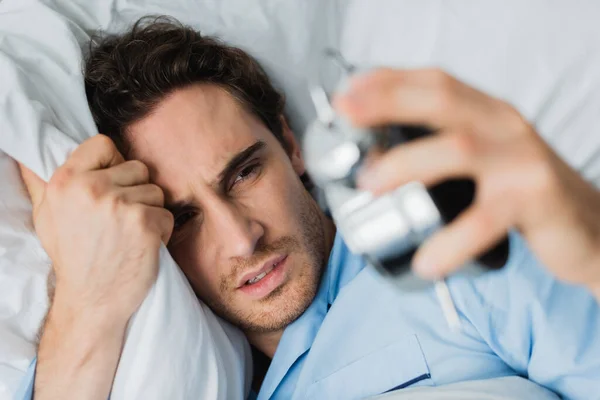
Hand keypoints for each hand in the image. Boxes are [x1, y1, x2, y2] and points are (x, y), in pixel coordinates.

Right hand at [20, 134, 172, 324]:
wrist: (92, 300)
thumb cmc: (72, 255)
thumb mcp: (46, 215)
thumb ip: (42, 181)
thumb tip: (27, 155)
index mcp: (66, 181)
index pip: (104, 143)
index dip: (113, 162)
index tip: (112, 184)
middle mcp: (91, 189)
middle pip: (137, 167)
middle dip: (135, 191)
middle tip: (119, 220)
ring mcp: (121, 205)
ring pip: (155, 191)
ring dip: (149, 212)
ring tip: (128, 234)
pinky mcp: (146, 223)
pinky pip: (167, 214)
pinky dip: (161, 231)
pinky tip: (142, 246)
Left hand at [334, 69, 599, 296]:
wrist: (590, 226)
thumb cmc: (522, 193)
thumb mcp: (483, 161)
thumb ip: (439, 152)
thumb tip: (371, 165)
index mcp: (486, 114)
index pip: (435, 82)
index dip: (389, 80)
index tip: (348, 89)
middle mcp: (503, 126)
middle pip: (442, 99)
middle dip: (388, 101)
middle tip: (345, 112)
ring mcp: (520, 159)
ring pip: (459, 150)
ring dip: (406, 163)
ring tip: (369, 185)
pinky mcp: (535, 198)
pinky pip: (486, 219)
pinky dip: (452, 240)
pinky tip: (427, 260)